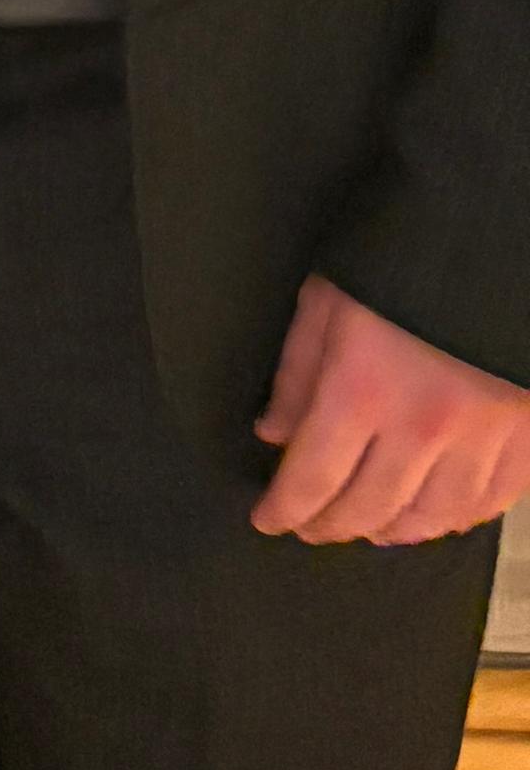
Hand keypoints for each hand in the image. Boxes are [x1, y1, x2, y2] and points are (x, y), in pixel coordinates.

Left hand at [251, 277, 529, 543]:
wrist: (503, 237)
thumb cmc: (402, 259)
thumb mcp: (329, 301)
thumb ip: (298, 373)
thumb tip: (274, 433)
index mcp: (361, 392)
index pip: (312, 479)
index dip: (283, 509)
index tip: (265, 519)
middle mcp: (421, 429)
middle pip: (368, 508)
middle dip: (330, 526)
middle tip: (310, 529)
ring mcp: (482, 439)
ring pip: (432, 517)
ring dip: (392, 532)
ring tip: (369, 531)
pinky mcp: (527, 437)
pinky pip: (491, 500)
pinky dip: (458, 519)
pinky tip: (437, 519)